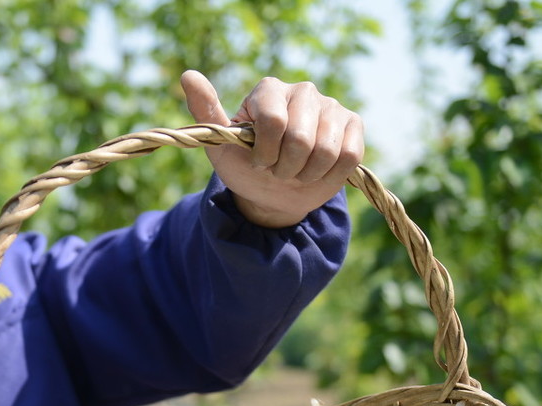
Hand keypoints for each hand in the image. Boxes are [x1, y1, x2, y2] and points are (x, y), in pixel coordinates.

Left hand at [181, 70, 363, 227]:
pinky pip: (348, 155)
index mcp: (269, 90)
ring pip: (326, 150)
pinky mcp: (353, 125)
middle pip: (300, 138)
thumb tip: (188, 76)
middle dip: (285, 167)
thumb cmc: (245, 166)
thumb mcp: (220, 146)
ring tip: (295, 171)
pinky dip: (328, 174)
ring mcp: (331, 106)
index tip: (257, 162)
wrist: (275, 193)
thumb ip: (206, 112)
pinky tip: (316, 171)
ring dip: (305, 173)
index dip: (265, 153)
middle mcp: (303, 90)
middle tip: (277, 169)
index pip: (273, 121)